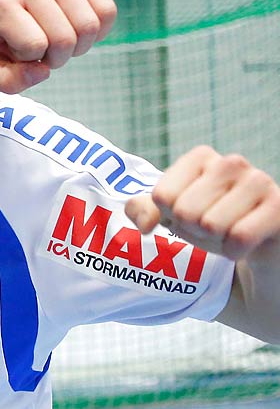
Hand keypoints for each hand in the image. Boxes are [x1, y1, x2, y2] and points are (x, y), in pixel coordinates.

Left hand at [0, 0, 115, 92]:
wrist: (2, 10)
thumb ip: (8, 81)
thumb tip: (43, 71)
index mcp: (1, 4)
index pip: (34, 45)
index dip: (31, 59)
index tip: (20, 51)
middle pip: (66, 39)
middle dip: (57, 57)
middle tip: (42, 50)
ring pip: (89, 27)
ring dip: (78, 46)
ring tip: (57, 40)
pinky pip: (107, 12)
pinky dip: (98, 32)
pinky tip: (76, 30)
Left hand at [127, 146, 279, 261]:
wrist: (256, 243)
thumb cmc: (211, 220)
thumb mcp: (171, 215)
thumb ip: (142, 211)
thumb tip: (144, 224)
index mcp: (201, 157)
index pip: (162, 197)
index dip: (169, 216)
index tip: (188, 215)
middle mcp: (231, 163)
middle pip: (184, 212)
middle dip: (193, 230)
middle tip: (211, 228)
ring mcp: (259, 182)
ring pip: (211, 225)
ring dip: (215, 241)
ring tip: (228, 233)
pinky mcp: (279, 207)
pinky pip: (239, 238)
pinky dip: (234, 251)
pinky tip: (244, 244)